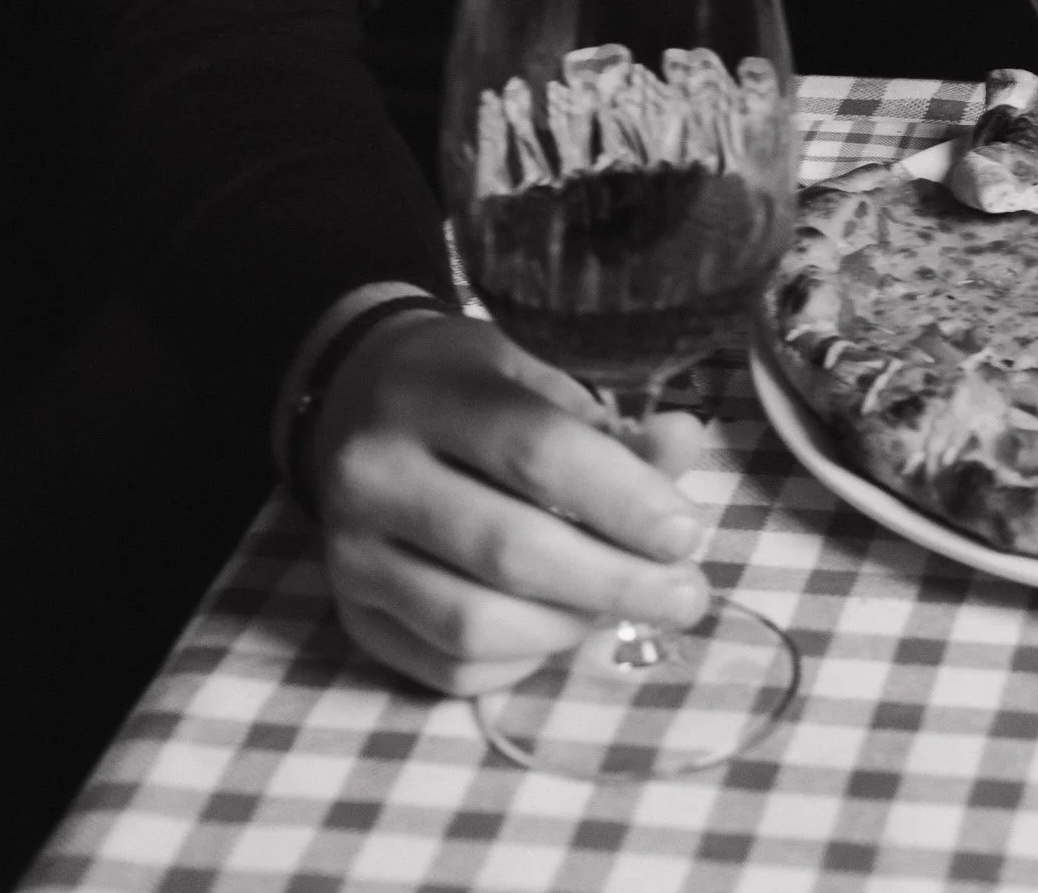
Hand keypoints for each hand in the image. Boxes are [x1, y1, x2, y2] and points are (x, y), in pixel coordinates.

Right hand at [311, 313, 714, 699]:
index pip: (536, 451)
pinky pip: (448, 667)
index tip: (685, 533)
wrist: (353, 400)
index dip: (623, 500)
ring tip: (626, 607)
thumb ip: (606, 419)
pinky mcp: (353, 616)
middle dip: (614, 582)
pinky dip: (522, 660)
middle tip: (686, 595)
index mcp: (428, 393)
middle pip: (509, 550)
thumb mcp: (532, 370)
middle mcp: (375, 476)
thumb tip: (682, 443)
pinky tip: (561, 627)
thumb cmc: (466, 382)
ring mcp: (352, 554)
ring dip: (571, 628)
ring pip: (474, 625)